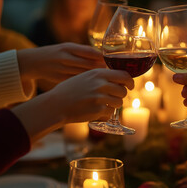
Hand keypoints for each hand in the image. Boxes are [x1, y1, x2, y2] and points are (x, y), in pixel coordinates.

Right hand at [12, 68, 133, 141]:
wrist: (56, 105)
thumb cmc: (70, 90)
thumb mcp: (85, 77)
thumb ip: (101, 77)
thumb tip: (120, 80)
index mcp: (98, 73)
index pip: (124, 75)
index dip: (130, 82)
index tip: (130, 86)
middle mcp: (100, 84)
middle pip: (123, 91)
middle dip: (120, 96)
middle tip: (111, 98)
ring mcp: (100, 97)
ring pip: (119, 102)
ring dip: (113, 105)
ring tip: (101, 105)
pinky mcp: (98, 110)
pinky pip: (110, 112)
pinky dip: (105, 114)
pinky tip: (95, 111)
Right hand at [17, 42, 105, 82]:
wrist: (33, 62)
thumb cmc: (56, 53)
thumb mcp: (68, 47)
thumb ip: (84, 51)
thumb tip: (103, 56)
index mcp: (69, 47)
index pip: (90, 52)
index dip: (103, 58)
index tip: (111, 62)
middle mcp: (65, 58)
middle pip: (89, 64)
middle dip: (102, 69)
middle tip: (112, 73)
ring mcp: (62, 69)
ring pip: (84, 74)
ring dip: (95, 78)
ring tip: (105, 80)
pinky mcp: (60, 79)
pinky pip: (77, 82)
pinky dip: (86, 84)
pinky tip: (93, 86)